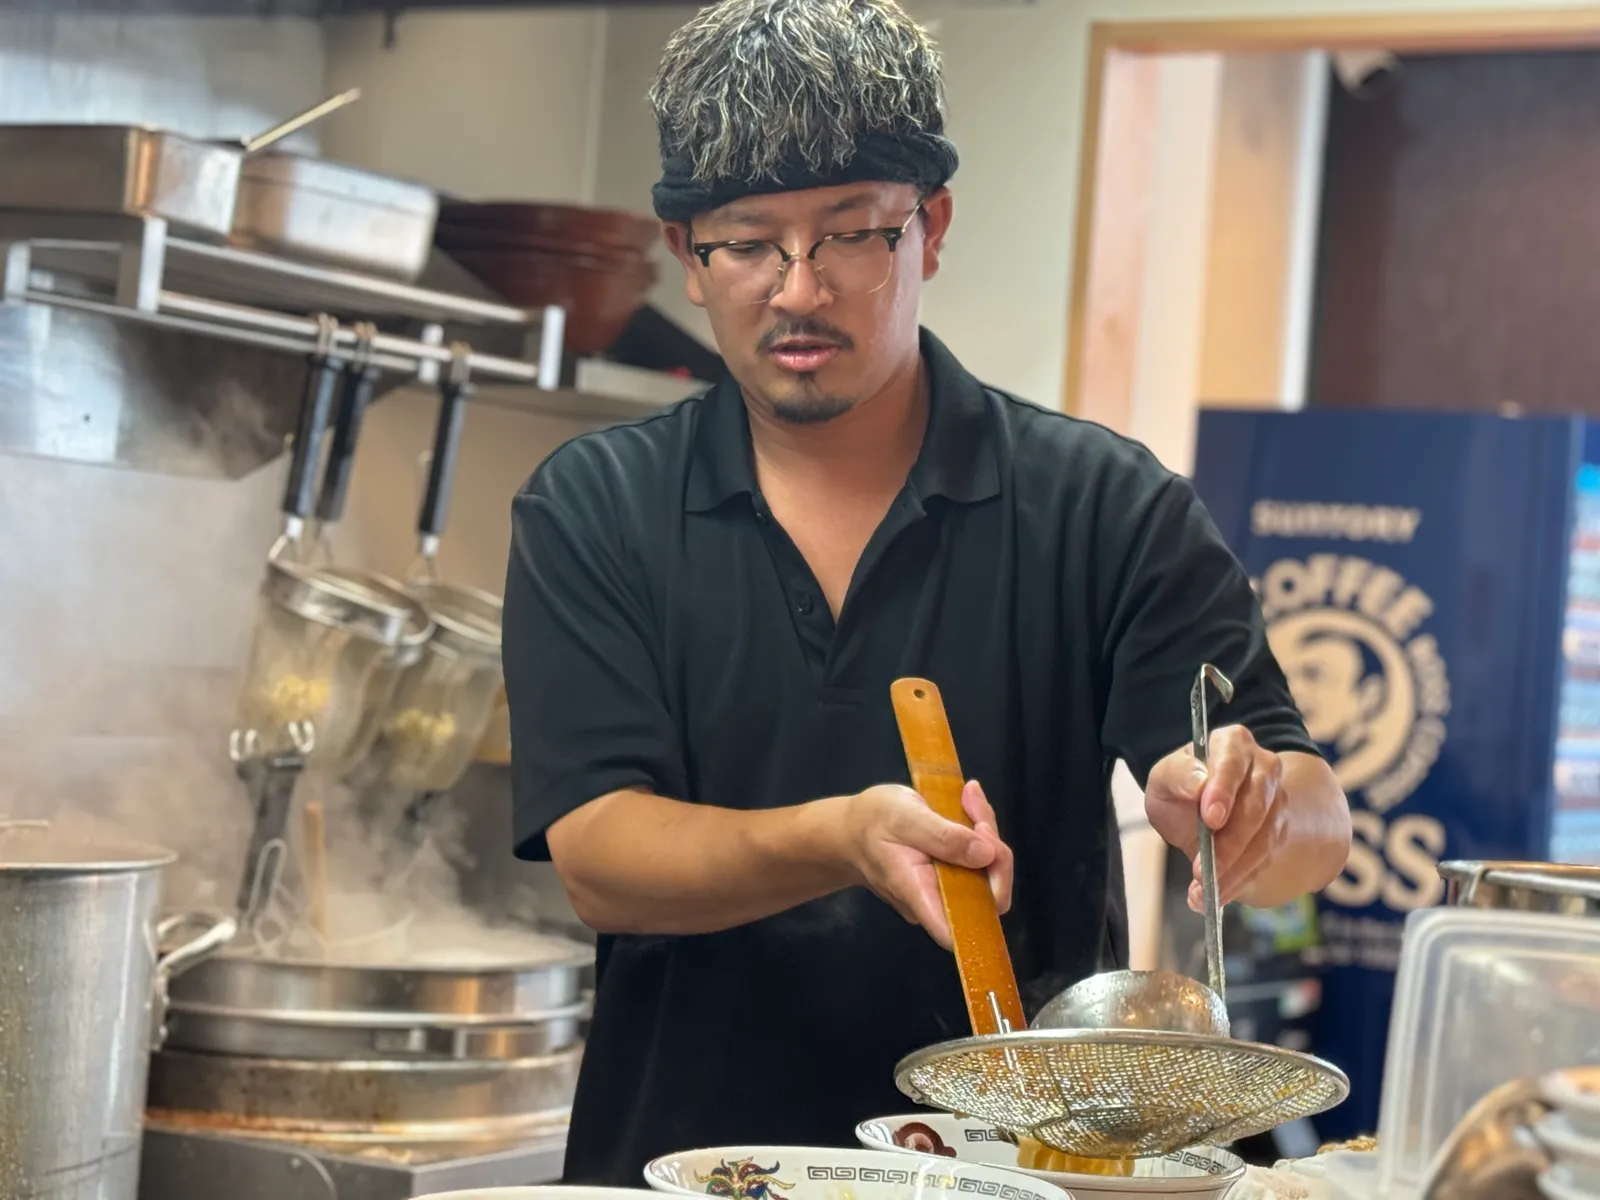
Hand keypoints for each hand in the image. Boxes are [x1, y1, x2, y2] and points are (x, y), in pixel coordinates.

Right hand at [830, 781, 1012, 948]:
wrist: (852, 828)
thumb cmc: (871, 822)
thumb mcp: (904, 817)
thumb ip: (943, 836)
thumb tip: (987, 855)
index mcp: (920, 894)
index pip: (964, 928)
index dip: (992, 895)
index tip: (989, 850)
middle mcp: (936, 901)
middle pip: (986, 893)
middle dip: (992, 846)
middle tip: (973, 803)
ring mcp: (946, 890)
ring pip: (985, 872)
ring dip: (986, 832)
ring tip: (967, 796)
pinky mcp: (951, 876)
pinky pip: (977, 860)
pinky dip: (978, 832)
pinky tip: (964, 803)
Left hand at [1144, 724, 1286, 910]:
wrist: (1195, 814)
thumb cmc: (1179, 789)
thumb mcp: (1163, 780)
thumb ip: (1177, 776)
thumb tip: (1199, 783)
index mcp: (1232, 743)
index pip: (1232, 763)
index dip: (1223, 791)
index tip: (1210, 819)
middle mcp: (1262, 767)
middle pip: (1255, 806)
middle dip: (1228, 843)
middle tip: (1201, 870)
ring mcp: (1276, 799)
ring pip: (1264, 838)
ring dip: (1234, 869)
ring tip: (1204, 891)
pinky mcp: (1279, 830)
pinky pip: (1264, 859)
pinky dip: (1239, 881)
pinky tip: (1215, 896)